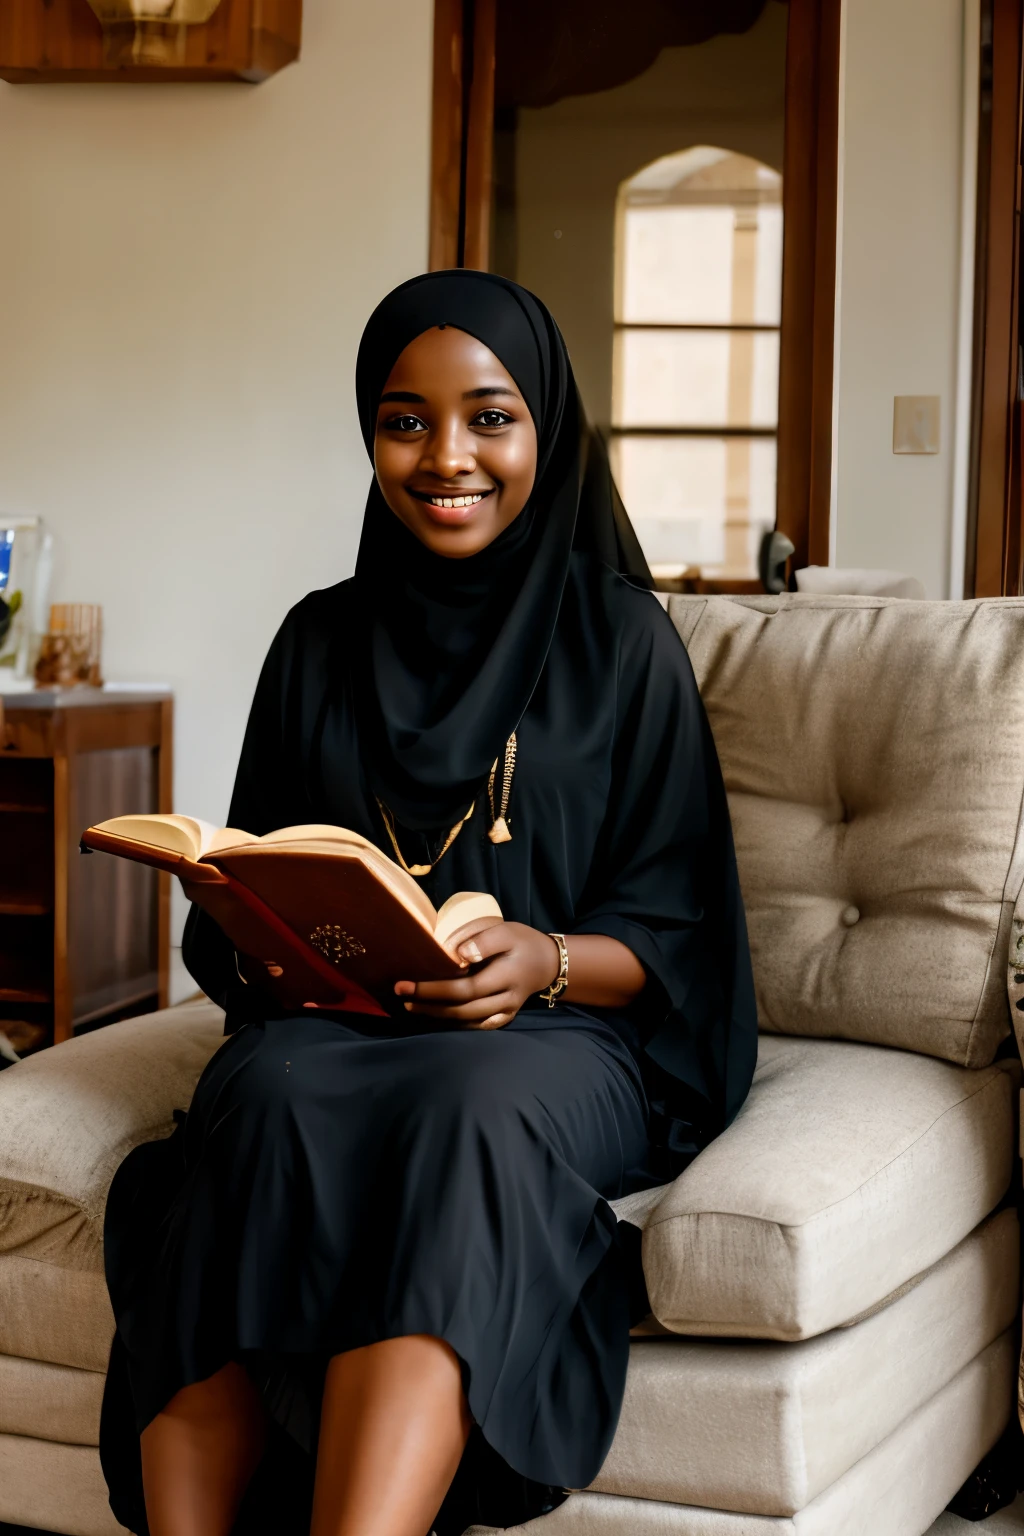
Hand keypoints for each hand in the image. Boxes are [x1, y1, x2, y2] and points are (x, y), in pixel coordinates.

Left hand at [394, 921, 560, 1029]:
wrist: (548, 963)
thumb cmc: (522, 942)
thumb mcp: (507, 931)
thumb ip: (483, 941)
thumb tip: (456, 955)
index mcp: (506, 976)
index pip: (465, 988)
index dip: (434, 990)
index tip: (407, 984)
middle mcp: (506, 999)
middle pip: (463, 1009)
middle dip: (429, 1005)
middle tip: (401, 994)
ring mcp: (505, 1012)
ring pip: (468, 1021)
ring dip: (438, 1016)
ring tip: (411, 1006)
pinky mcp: (503, 1017)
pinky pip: (476, 1026)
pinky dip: (454, 1024)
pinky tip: (435, 1017)